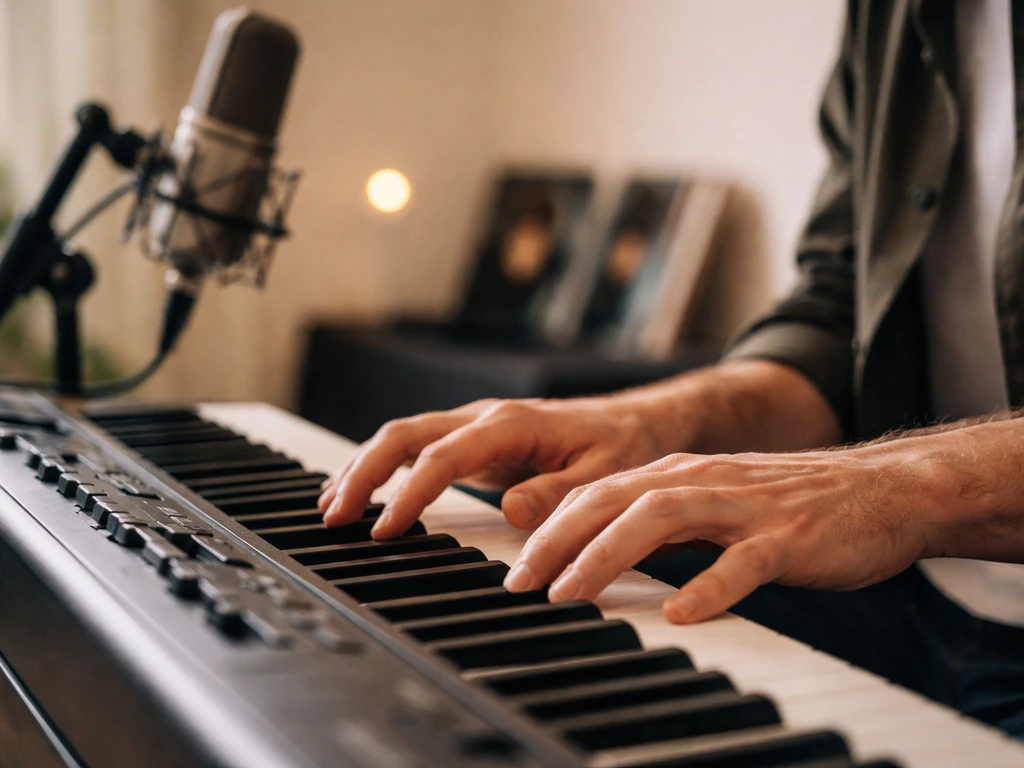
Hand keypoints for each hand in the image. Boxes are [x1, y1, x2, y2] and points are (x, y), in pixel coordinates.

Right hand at [318, 396, 670, 537]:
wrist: (635, 420)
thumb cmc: (622, 445)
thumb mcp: (605, 473)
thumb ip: (558, 492)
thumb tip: (511, 514)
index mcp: (511, 423)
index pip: (443, 457)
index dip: (409, 493)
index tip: (384, 529)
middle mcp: (484, 417)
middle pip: (404, 435)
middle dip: (363, 473)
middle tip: (334, 517)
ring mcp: (474, 425)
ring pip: (402, 436)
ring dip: (363, 467)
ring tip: (331, 507)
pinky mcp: (473, 440)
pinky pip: (415, 447)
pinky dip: (381, 466)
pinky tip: (360, 489)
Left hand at [504, 443, 938, 623]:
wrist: (882, 487)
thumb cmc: (790, 503)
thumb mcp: (713, 502)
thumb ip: (661, 523)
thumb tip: (602, 554)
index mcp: (680, 473)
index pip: (598, 493)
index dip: (550, 527)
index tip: (517, 569)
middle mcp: (702, 480)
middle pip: (614, 499)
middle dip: (559, 539)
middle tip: (523, 583)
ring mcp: (744, 506)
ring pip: (662, 518)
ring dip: (609, 555)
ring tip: (573, 593)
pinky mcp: (787, 538)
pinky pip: (741, 562)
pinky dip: (707, 586)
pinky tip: (678, 613)